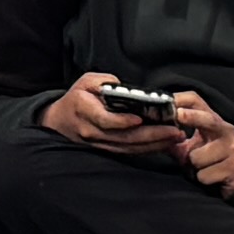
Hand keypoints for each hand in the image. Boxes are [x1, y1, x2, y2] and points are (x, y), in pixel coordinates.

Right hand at [40, 71, 164, 153]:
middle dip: (152, 135)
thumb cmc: (76, 98)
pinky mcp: (107, 149)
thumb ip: (104, 82)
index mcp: (84, 111)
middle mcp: (92, 131)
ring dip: (154, 144)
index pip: (105, 120)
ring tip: (174, 137)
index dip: (123, 121)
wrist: (59, 121)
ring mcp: (99, 144)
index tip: (141, 119)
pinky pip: (129, 152)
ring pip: (129, 148)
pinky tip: (163, 144)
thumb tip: (124, 87)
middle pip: (124, 137)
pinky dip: (147, 149)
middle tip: (174, 131)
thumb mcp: (86, 81)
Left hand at [165, 93, 233, 196]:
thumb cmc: (210, 158)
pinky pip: (204, 175)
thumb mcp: (194, 145)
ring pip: (197, 157)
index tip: (168, 103)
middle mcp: (225, 131)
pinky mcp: (233, 168)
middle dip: (192, 117)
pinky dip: (201, 179)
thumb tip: (153, 134)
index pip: (196, 101)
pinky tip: (209, 176)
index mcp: (212, 121)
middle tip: (179, 115)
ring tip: (199, 167)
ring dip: (192, 166)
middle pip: (207, 119)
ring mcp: (231, 149)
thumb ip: (176, 139)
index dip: (181, 100)